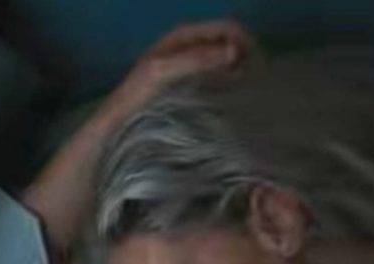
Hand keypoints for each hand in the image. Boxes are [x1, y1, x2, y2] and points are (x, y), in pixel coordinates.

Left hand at [103, 20, 258, 123]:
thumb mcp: (163, 72)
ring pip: (222, 60)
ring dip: (238, 70)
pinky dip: (227, 83)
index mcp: (181, 37)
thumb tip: (234, 50)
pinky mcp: (185, 86)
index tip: (258, 64)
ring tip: (249, 90)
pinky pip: (214, 77)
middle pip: (226, 42)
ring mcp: (186, 67)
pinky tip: (231, 100)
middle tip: (258, 79)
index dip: (243, 41)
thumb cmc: (136, 96)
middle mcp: (186, 47)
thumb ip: (196, 59)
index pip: (224, 28)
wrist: (115, 124)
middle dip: (244, 55)